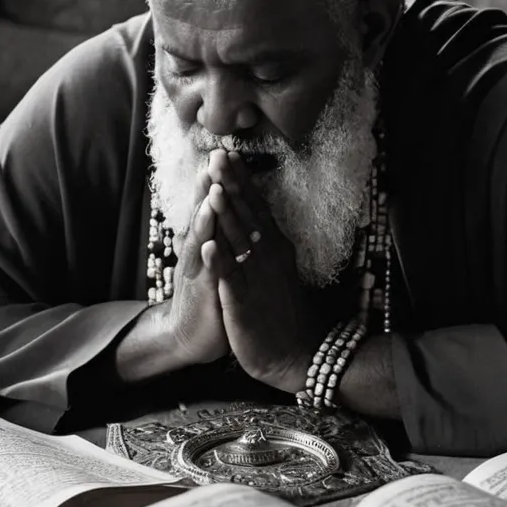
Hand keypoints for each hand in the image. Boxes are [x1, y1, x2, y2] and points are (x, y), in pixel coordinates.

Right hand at [163, 170, 230, 365]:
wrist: (187, 336)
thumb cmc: (207, 295)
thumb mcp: (216, 260)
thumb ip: (220, 233)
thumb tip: (226, 206)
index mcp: (207, 240)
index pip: (214, 204)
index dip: (222, 179)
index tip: (230, 152)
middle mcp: (199, 249)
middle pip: (205, 211)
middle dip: (212, 184)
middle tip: (217, 156)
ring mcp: (198, 269)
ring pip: (202, 236)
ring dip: (206, 211)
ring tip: (212, 187)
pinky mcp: (201, 292)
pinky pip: (205, 271)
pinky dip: (206, 255)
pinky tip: (208, 241)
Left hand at [200, 150, 331, 393]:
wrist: (297, 353)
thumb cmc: (282, 310)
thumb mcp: (278, 268)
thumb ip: (267, 241)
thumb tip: (259, 214)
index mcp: (274, 246)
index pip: (256, 205)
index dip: (241, 180)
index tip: (228, 153)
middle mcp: (267, 256)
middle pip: (247, 214)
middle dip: (231, 185)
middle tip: (217, 156)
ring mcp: (256, 278)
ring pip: (239, 241)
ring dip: (226, 214)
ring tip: (214, 188)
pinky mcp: (244, 303)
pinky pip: (231, 279)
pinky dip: (220, 262)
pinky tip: (209, 245)